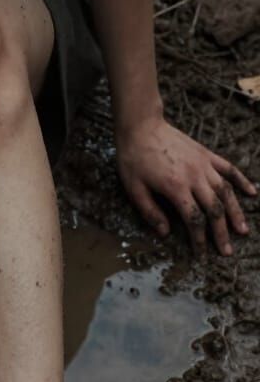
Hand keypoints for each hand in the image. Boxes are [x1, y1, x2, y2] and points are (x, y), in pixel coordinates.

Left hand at [115, 116, 256, 255]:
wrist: (141, 127)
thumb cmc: (134, 159)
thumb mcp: (134, 190)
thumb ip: (150, 212)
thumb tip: (164, 234)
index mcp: (176, 187)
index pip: (194, 219)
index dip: (199, 239)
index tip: (201, 254)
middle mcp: (195, 176)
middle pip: (214, 209)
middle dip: (221, 232)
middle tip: (227, 251)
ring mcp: (203, 164)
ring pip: (226, 191)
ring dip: (235, 212)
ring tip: (243, 230)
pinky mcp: (207, 154)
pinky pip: (229, 169)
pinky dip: (242, 181)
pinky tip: (252, 193)